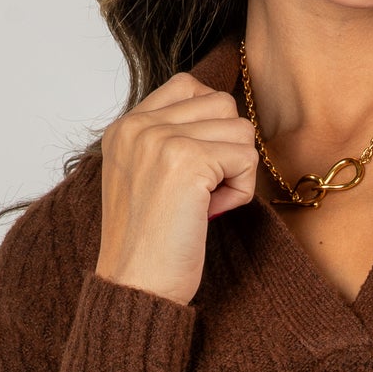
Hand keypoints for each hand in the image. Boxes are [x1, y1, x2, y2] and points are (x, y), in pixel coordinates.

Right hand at [94, 71, 258, 306]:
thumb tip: (222, 115)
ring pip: (240, 129)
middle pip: (222, 104)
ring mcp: (161, 140)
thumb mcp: (144, 177)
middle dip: (227, 148)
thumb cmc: (148, 243)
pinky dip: (240, 192)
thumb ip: (169, 140)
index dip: (210, 124)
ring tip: (205, 203)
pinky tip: (210, 214)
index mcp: (125, 127)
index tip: (198, 169)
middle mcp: (139, 126)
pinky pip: (247, 158)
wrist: (135, 286)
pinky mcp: (188, 161)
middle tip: (202, 191)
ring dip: (236, 171)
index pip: (188, 85)